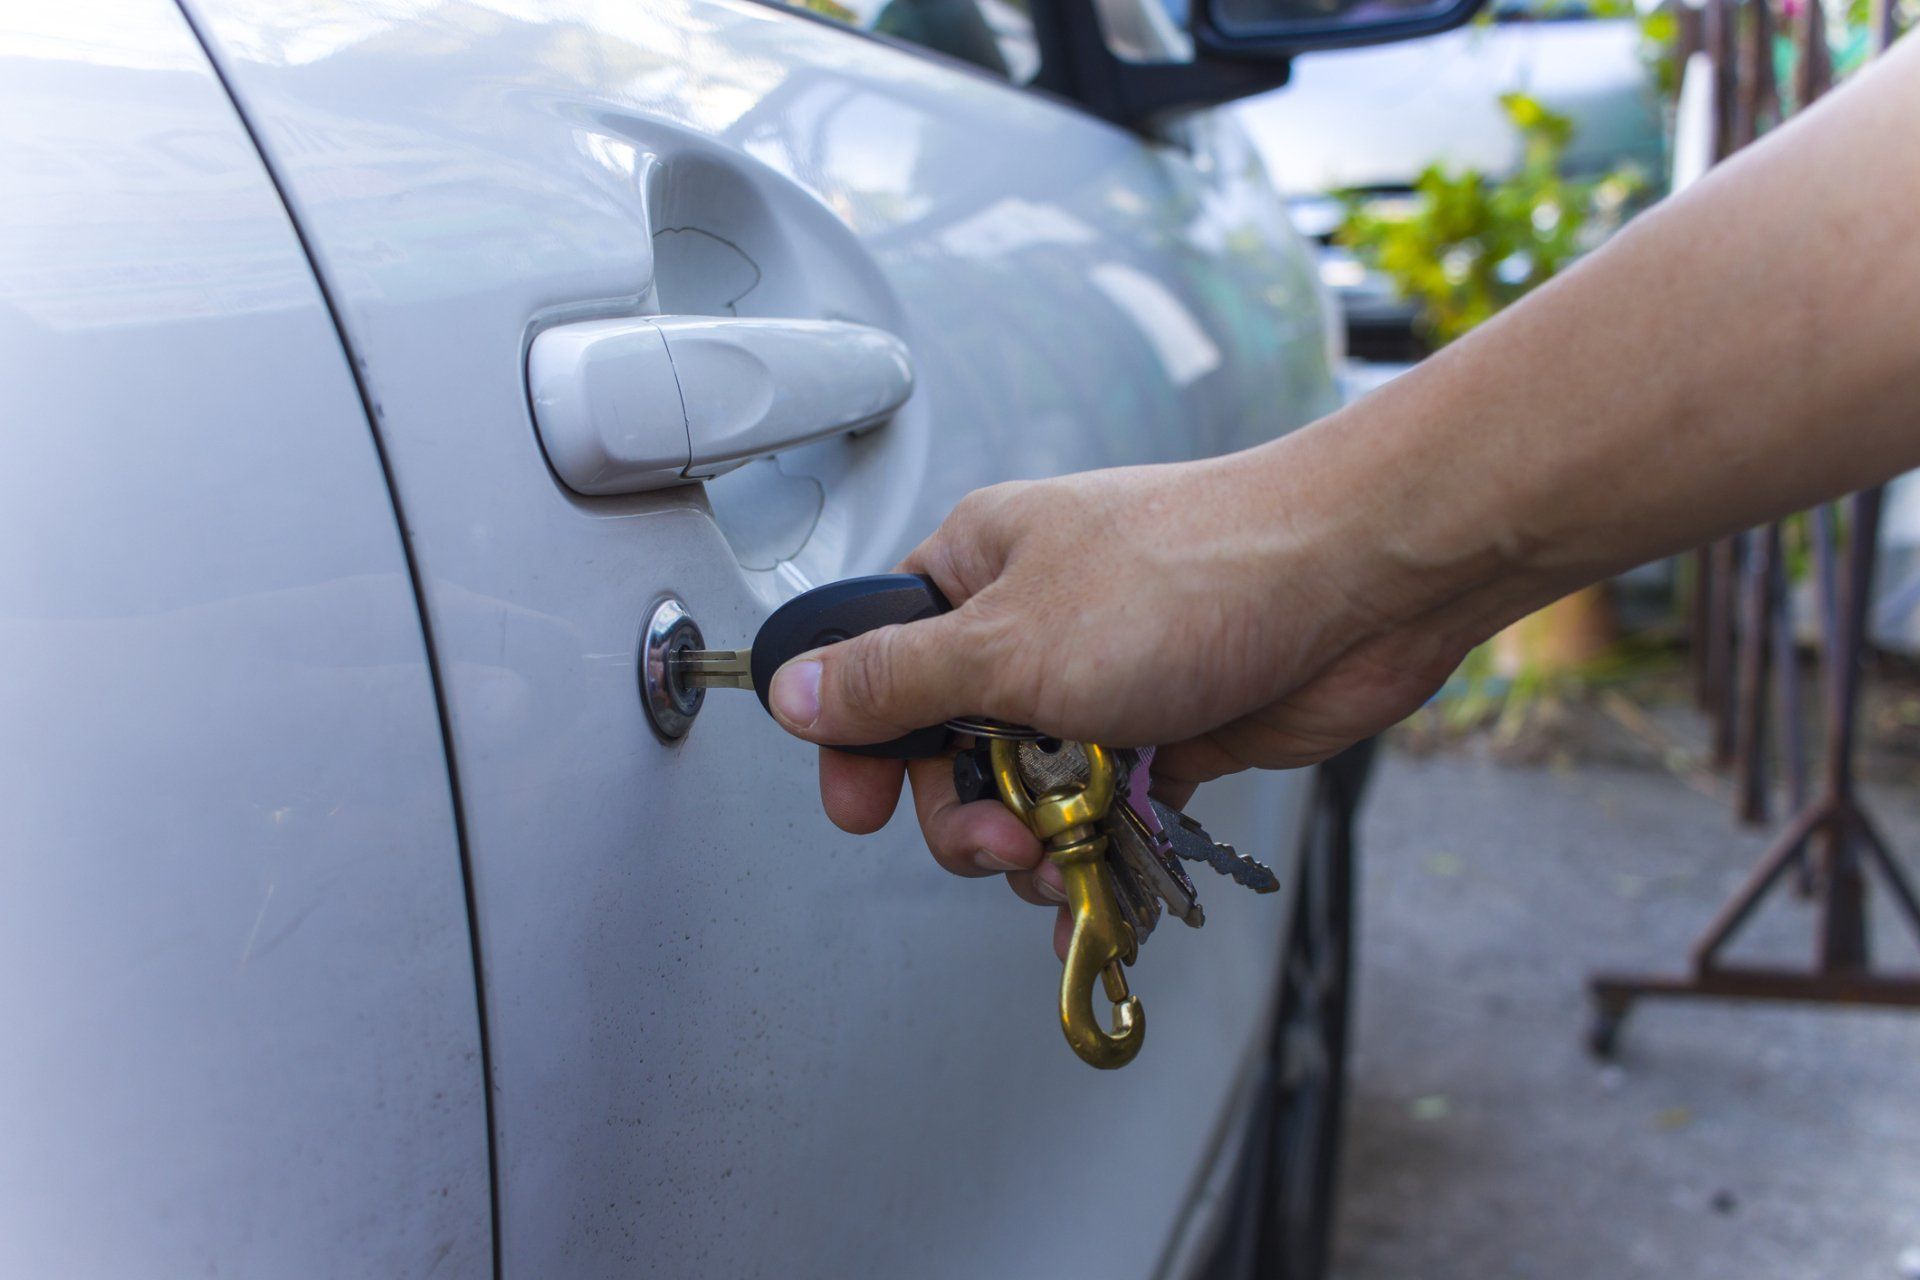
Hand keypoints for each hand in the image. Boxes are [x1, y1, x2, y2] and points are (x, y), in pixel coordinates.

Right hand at [764, 426, 1493, 948]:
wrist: (1359, 583)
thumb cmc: (1190, 580)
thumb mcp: (1008, 641)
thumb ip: (894, 681)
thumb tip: (792, 691)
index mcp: (976, 568)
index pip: (876, 660)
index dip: (860, 742)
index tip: (858, 808)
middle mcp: (1033, 622)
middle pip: (948, 745)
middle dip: (963, 814)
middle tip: (1002, 841)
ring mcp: (1102, 679)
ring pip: (1028, 790)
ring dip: (1035, 846)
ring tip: (1069, 861)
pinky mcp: (1168, 730)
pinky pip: (1103, 813)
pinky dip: (1094, 861)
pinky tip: (1090, 910)